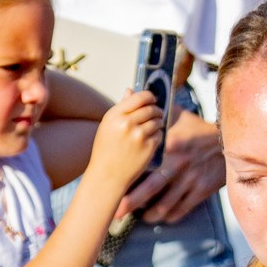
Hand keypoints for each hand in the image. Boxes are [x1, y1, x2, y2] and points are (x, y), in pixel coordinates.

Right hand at [86, 89, 167, 211]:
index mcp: (115, 116)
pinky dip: (157, 136)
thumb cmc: (106, 149)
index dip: (149, 96)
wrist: (107, 175)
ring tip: (153, 128)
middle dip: (156, 110)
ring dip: (158, 123)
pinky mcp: (148, 148)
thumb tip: (131, 90)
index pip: (139, 98)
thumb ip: (121, 107)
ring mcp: (139, 136)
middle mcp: (127, 124)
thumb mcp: (108, 126)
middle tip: (157, 113)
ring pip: (157, 121)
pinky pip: (159, 135)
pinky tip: (150, 141)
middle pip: (151, 109)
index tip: (152, 99)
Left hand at [121, 107, 225, 224]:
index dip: (127, 177)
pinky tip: (162, 217)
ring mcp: (190, 179)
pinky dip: (170, 216)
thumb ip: (150, 109)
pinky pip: (182, 209)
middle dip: (131, 203)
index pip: (143, 164)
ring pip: (166, 204)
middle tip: (117, 212)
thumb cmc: (197, 129)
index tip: (112, 186)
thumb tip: (128, 92)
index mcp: (168, 146)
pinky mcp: (201, 190)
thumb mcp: (176, 115)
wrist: (230, 140)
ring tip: (140, 217)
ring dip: (150, 214)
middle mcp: (178, 164)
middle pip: (150, 189)